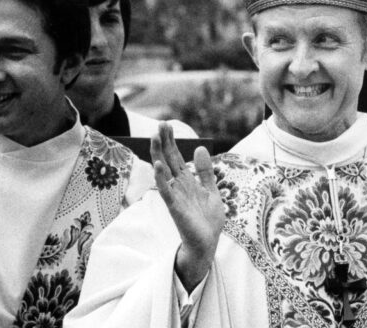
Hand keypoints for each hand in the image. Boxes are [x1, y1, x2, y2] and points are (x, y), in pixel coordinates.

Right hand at [151, 122, 225, 291]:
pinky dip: (161, 179)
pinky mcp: (175, 208)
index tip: (167, 124)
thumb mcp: (211, 190)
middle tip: (160, 124)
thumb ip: (205, 171)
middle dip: (164, 142)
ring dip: (159, 154)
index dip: (171, 141)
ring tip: (154, 137)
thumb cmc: (207, 220)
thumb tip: (200, 147)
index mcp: (187, 181)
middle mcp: (178, 186)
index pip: (176, 157)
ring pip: (164, 172)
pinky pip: (166, 191)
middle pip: (168, 160)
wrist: (208, 243)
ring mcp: (175, 196)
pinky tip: (158, 166)